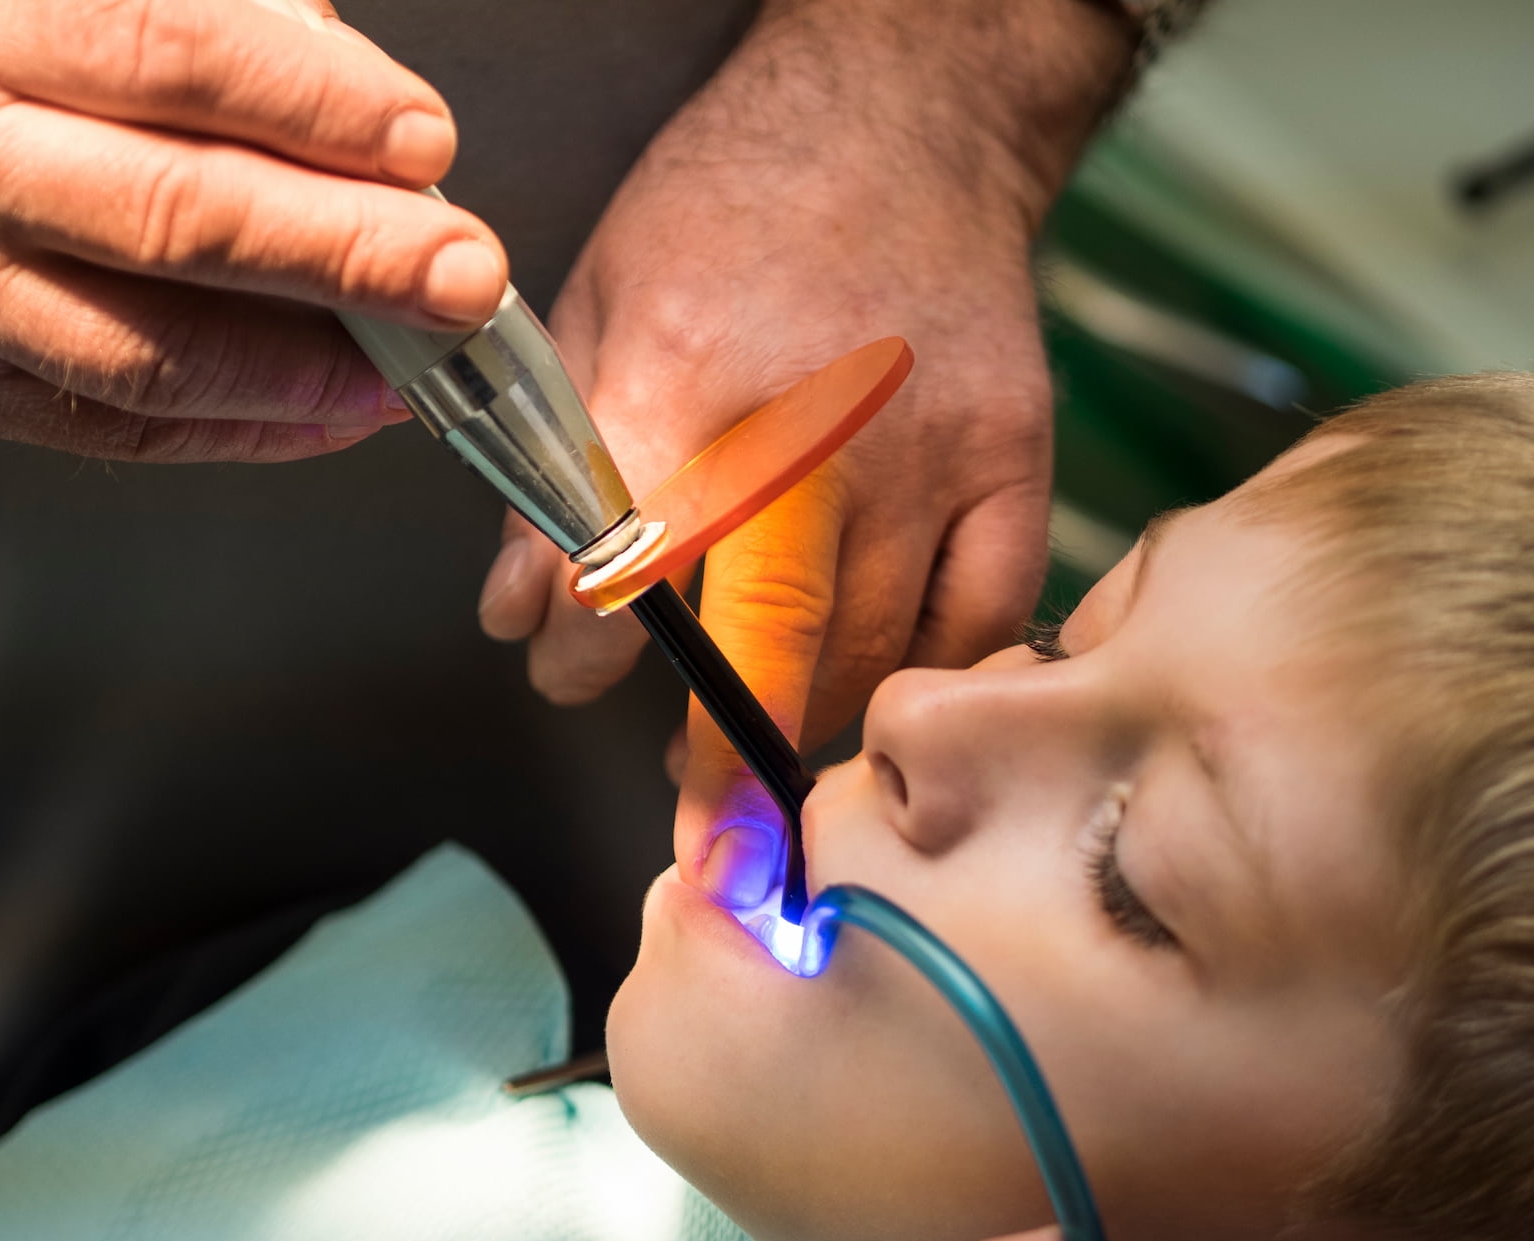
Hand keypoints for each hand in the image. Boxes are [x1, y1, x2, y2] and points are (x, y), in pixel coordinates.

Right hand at [0, 0, 507, 460]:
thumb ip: (204, 21)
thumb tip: (356, 94)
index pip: (176, 54)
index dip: (317, 103)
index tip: (425, 141)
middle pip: (184, 217)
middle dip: (349, 253)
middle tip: (462, 274)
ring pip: (153, 352)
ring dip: (308, 371)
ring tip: (415, 369)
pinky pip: (120, 427)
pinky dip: (247, 430)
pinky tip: (337, 414)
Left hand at [476, 0, 1129, 901]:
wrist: (900, 123)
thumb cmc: (733, 212)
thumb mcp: (599, 300)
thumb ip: (554, 461)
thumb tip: (518, 610)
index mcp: (687, 373)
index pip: (622, 568)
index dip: (582, 652)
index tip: (567, 673)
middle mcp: (815, 428)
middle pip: (767, 641)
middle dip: (714, 754)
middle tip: (692, 824)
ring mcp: (932, 453)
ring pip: (872, 651)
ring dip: (806, 719)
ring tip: (755, 733)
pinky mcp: (1015, 462)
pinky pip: (977, 622)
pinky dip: (924, 676)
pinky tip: (871, 684)